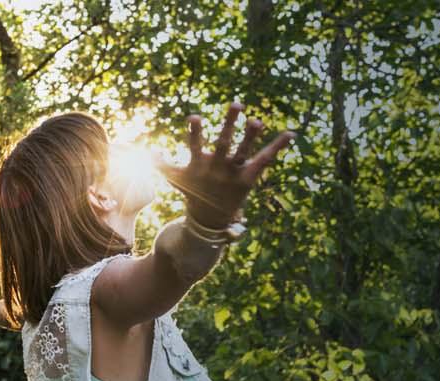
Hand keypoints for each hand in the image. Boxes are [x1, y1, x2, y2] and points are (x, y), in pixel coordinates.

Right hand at [154, 102, 295, 228]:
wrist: (211, 217)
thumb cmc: (193, 190)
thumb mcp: (176, 178)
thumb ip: (162, 164)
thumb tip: (149, 152)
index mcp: (199, 165)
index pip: (195, 145)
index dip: (195, 132)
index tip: (195, 116)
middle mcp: (218, 167)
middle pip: (224, 143)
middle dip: (230, 124)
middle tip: (236, 103)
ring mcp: (234, 172)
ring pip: (243, 151)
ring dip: (251, 135)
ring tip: (258, 119)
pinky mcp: (249, 177)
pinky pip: (265, 159)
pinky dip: (278, 147)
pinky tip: (291, 133)